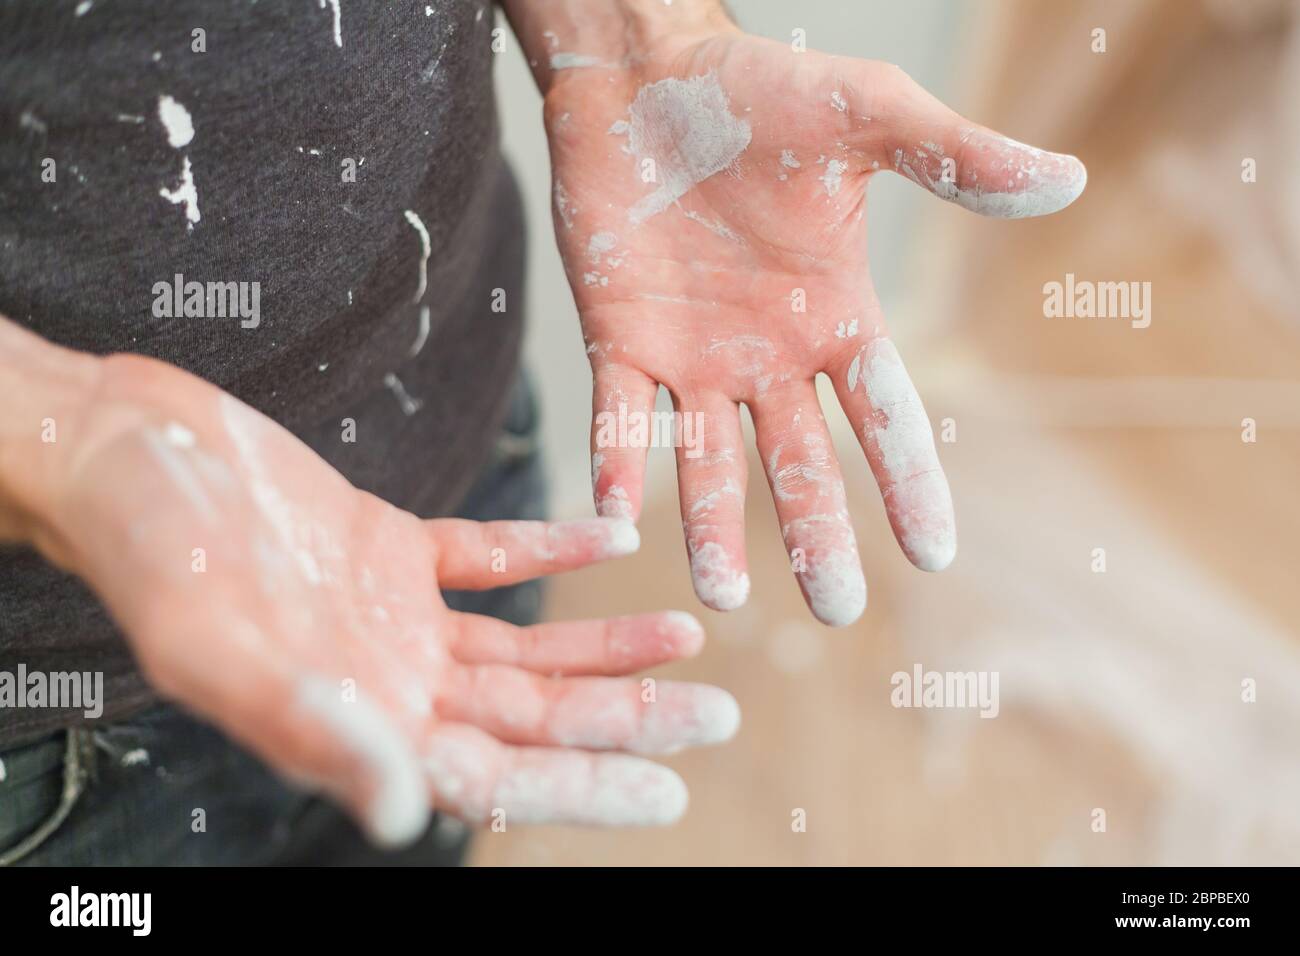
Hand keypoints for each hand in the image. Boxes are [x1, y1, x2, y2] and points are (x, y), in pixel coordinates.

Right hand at [19, 345, 737, 842]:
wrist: (119, 449)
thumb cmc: (148, 548)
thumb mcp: (216, 646)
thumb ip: (311, 730)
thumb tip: (406, 814)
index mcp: (354, 722)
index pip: (493, 778)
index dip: (582, 788)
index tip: (668, 788)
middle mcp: (386, 681)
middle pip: (531, 718)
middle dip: (626, 717)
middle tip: (720, 713)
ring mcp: (392, 616)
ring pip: (524, 649)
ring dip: (604, 645)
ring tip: (689, 633)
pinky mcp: (389, 546)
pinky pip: (488, 557)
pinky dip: (549, 551)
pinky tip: (611, 542)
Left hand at [543, 24, 1085, 624]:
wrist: (648, 74)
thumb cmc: (761, 89)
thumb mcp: (867, 117)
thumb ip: (955, 157)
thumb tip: (1067, 181)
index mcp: (835, 315)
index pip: (885, 416)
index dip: (910, 483)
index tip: (937, 555)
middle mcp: (766, 354)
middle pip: (798, 462)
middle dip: (814, 534)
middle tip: (834, 608)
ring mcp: (691, 354)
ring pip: (707, 461)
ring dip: (712, 526)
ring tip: (723, 597)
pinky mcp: (619, 338)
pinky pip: (618, 417)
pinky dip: (617, 465)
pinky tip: (613, 518)